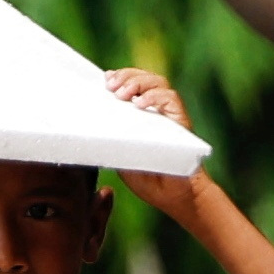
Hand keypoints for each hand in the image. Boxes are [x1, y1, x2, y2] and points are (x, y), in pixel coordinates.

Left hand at [100, 64, 204, 223]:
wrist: (174, 197)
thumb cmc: (147, 179)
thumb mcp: (121, 157)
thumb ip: (112, 138)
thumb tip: (92, 125)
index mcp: (140, 115)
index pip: (131, 84)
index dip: (119, 76)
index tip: (105, 78)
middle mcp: (157, 110)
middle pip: (144, 77)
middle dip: (126, 76)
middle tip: (110, 85)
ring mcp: (170, 114)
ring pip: (158, 82)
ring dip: (138, 82)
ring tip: (122, 94)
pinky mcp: (182, 122)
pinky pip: (171, 99)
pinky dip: (155, 97)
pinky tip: (141, 104)